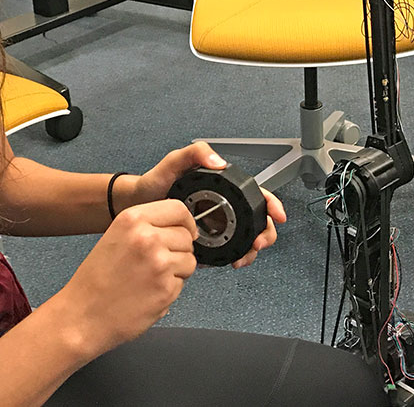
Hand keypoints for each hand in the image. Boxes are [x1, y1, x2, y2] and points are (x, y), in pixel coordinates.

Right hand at [53, 200, 197, 357]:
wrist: (83, 316)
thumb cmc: (94, 282)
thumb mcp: (115, 237)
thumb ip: (145, 227)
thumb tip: (178, 226)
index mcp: (132, 220)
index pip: (178, 209)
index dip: (186, 223)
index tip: (187, 231)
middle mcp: (148, 237)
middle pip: (186, 236)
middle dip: (179, 250)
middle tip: (158, 263)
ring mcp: (159, 263)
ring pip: (190, 260)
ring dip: (177, 270)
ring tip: (150, 278)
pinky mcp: (167, 288)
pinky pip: (182, 283)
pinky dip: (170, 290)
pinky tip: (148, 293)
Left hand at [132, 141, 286, 269]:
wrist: (137, 205)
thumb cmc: (155, 182)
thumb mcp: (175, 161)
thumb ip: (196, 153)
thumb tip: (220, 162)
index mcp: (222, 187)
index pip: (255, 194)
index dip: (271, 205)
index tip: (276, 217)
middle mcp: (223, 206)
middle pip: (257, 220)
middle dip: (264, 234)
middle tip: (257, 244)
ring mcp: (216, 225)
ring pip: (246, 239)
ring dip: (250, 250)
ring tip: (241, 257)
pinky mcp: (207, 241)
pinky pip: (227, 250)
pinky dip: (233, 257)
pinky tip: (226, 260)